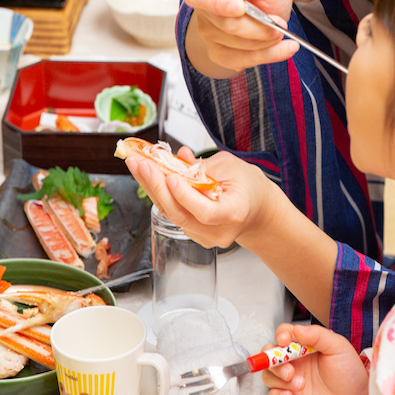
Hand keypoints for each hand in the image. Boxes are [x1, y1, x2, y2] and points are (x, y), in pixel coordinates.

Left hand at [121, 147, 279, 249]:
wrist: (258, 210)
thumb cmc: (249, 187)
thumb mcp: (232, 166)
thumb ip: (203, 165)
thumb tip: (176, 158)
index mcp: (234, 214)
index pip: (205, 212)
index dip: (185, 196)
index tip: (170, 176)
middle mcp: (217, 231)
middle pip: (180, 215)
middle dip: (156, 186)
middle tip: (140, 163)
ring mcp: (203, 236)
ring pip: (171, 214)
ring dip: (151, 188)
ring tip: (136, 164)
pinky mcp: (192, 233)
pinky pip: (172, 213)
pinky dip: (159, 193)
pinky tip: (148, 175)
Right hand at [184, 0, 298, 76]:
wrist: (269, 8)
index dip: (216, 3)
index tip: (240, 7)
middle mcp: (203, 11)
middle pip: (227, 25)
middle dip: (259, 26)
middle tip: (279, 23)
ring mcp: (210, 35)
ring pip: (238, 46)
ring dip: (266, 41)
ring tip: (280, 30)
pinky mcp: (220, 55)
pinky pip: (243, 61)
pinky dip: (269, 55)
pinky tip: (284, 47)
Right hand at [263, 323, 373, 394]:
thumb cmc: (350, 375)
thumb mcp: (339, 348)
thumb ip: (318, 335)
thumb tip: (297, 329)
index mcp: (304, 347)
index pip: (283, 335)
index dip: (280, 335)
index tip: (284, 340)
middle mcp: (295, 364)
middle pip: (269, 355)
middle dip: (272, 360)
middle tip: (290, 369)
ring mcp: (290, 384)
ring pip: (268, 376)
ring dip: (278, 378)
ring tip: (300, 384)